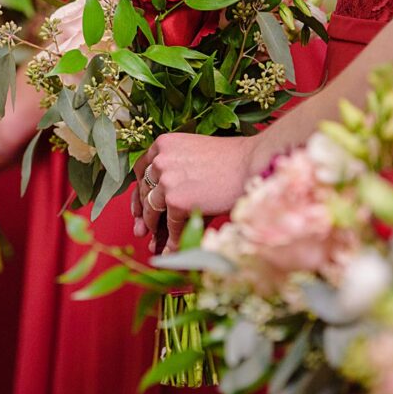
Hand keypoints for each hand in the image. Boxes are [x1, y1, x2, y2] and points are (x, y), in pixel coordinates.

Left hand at [131, 132, 262, 252]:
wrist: (253, 164)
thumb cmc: (232, 161)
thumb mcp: (194, 155)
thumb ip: (175, 171)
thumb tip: (161, 203)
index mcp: (163, 144)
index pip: (142, 170)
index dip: (139, 191)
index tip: (139, 207)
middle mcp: (160, 160)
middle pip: (145, 192)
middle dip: (144, 215)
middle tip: (142, 231)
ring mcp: (166, 180)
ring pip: (153, 211)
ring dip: (155, 229)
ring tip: (157, 244)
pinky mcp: (175, 201)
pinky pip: (170, 225)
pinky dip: (173, 239)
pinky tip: (175, 249)